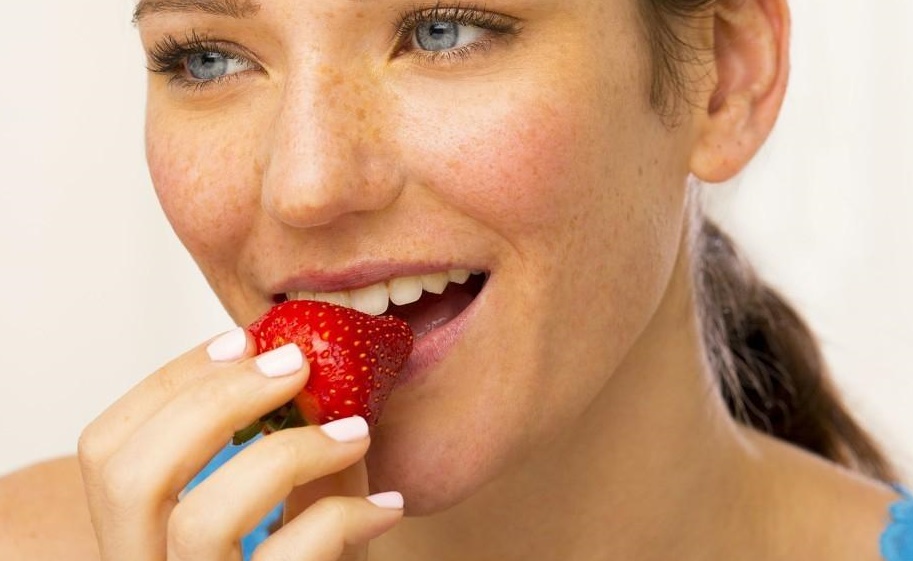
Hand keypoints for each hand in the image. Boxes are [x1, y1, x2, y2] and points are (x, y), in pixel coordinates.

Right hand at [78, 327, 402, 560]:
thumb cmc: (312, 556)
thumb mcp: (289, 494)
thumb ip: (279, 434)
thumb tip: (291, 356)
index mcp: (141, 532)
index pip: (107, 449)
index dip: (167, 383)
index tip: (241, 341)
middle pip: (130, 477)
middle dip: (214, 401)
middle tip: (294, 363)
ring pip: (201, 520)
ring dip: (288, 454)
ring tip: (355, 433)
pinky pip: (286, 558)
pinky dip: (343, 518)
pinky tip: (385, 506)